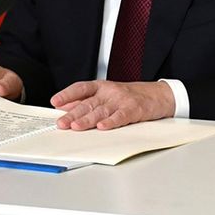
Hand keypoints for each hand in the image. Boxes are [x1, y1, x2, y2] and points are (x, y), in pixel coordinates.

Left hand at [51, 80, 174, 129]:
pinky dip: (111, 122)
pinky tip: (102, 126)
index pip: (81, 88)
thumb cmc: (130, 96)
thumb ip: (87, 100)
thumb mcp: (107, 94)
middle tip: (61, 123)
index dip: (68, 94)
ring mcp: (122, 100)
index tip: (55, 101)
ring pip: (101, 111)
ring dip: (88, 120)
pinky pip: (121, 116)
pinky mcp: (134, 109)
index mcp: (101, 87)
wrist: (158, 95)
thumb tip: (65, 107)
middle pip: (88, 103)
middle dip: (73, 114)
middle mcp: (110, 92)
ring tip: (76, 127)